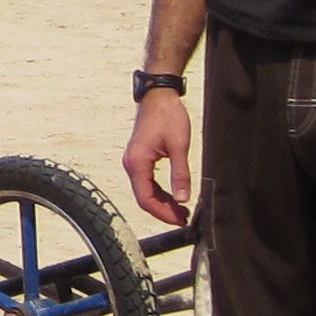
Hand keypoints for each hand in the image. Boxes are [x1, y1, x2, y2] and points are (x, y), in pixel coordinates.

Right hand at [123, 92, 193, 228]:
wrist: (158, 95)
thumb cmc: (167, 115)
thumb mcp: (178, 146)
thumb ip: (180, 174)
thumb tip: (182, 198)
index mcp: (137, 162)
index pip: (146, 198)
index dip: (163, 213)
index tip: (180, 219)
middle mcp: (131, 164)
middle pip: (144, 198)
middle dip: (163, 211)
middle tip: (184, 217)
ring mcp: (134, 161)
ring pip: (145, 191)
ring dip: (162, 203)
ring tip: (181, 210)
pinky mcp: (140, 158)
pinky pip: (146, 182)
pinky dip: (159, 192)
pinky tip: (173, 196)